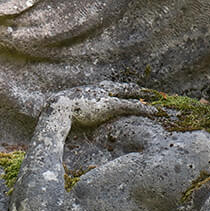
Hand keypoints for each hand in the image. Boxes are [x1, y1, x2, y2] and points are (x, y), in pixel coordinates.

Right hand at [42, 81, 156, 126]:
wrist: (55, 110)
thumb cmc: (54, 115)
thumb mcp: (60, 114)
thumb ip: (65, 117)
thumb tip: (58, 124)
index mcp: (86, 91)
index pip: (103, 88)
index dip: (113, 89)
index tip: (119, 89)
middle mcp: (96, 90)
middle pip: (118, 86)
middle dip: (131, 88)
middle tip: (140, 88)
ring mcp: (104, 96)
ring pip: (128, 93)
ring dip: (142, 96)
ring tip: (155, 98)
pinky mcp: (109, 105)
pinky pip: (130, 106)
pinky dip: (143, 108)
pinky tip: (154, 111)